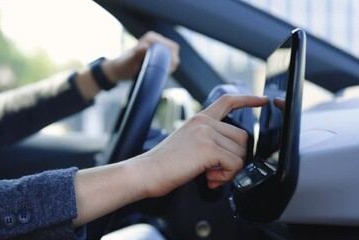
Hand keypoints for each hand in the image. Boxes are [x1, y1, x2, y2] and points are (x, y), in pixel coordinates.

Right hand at [73, 94, 267, 226]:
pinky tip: (209, 178)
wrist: (146, 171)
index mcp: (199, 119)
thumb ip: (209, 143)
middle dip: (236, 159)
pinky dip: (226, 176)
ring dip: (230, 170)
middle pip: (243, 137)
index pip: (227, 101)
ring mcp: (206, 133)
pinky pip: (234, 164)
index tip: (262, 100)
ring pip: (240, 153)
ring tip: (211, 176)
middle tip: (218, 172)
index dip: (248, 100)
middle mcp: (204, 122)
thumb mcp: (188, 144)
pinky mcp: (208, 147)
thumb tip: (230, 156)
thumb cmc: (164, 163)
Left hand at [102, 31, 179, 82]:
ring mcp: (157, 48)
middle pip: (174, 53)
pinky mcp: (157, 56)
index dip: (173, 59)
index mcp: (152, 38)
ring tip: (159, 75)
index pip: (172, 47)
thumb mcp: (130, 61)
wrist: (118, 71)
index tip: (166, 70)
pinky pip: (168, 62)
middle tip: (162, 74)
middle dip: (171, 64)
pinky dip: (166, 68)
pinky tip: (159, 74)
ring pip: (172, 58)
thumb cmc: (123, 66)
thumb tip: (146, 48)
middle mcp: (156, 41)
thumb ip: (138, 54)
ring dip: (169, 67)